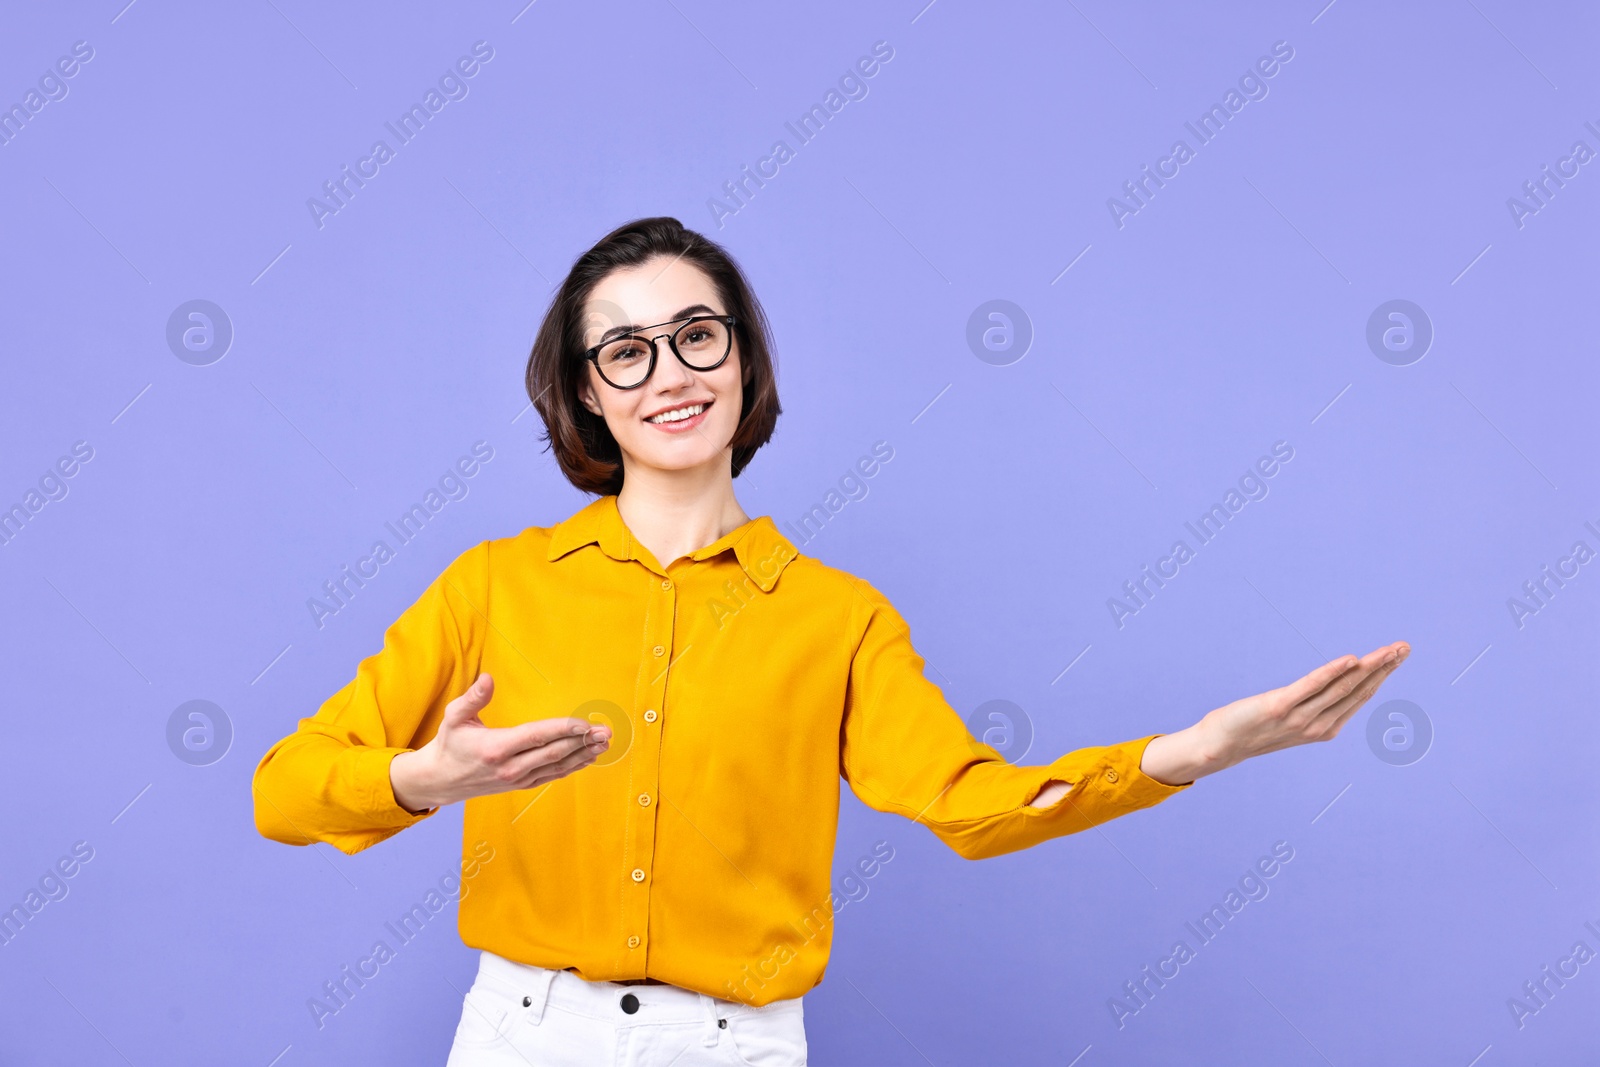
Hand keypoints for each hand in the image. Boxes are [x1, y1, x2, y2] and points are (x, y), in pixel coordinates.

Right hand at [389, 672, 611, 812]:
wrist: (441, 780)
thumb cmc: (450, 744)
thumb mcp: (454, 717)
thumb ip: (473, 698)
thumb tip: (488, 678)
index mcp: (496, 747)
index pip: (537, 736)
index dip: (563, 729)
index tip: (584, 723)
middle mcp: (510, 767)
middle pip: (554, 753)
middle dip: (582, 741)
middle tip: (605, 732)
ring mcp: (517, 779)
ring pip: (557, 766)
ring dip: (583, 755)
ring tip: (604, 744)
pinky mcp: (521, 785)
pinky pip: (551, 775)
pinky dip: (572, 767)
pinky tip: (587, 757)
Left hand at [1141, 641, 1410, 784]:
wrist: (1218, 747)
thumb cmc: (1251, 730)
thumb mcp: (1289, 719)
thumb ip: (1311, 707)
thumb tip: (1327, 688)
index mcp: (1324, 727)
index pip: (1360, 695)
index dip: (1382, 674)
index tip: (1398, 654)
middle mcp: (1318, 724)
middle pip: (1358, 690)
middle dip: (1384, 667)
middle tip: (1405, 646)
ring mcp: (1300, 718)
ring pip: (1342, 687)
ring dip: (1369, 666)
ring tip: (1389, 649)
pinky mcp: (1279, 707)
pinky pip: (1311, 687)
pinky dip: (1332, 672)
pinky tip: (1350, 659)